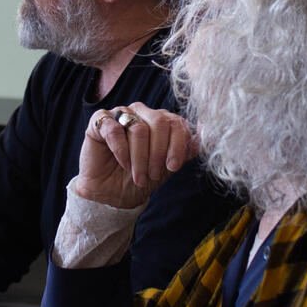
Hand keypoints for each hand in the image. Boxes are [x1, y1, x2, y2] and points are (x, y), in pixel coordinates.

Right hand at [74, 104, 197, 209]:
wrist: (113, 194)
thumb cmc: (141, 177)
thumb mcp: (169, 166)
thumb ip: (187, 149)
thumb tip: (206, 130)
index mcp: (162, 120)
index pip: (177, 123)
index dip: (178, 145)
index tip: (173, 167)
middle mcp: (142, 113)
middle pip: (159, 122)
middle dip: (158, 154)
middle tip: (153, 174)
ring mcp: (120, 115)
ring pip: (138, 128)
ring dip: (140, 158)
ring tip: (138, 175)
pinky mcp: (99, 122)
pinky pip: (113, 129)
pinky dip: (121, 150)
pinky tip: (123, 163)